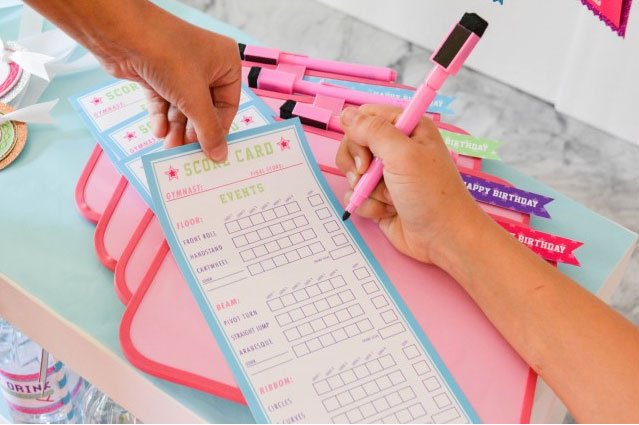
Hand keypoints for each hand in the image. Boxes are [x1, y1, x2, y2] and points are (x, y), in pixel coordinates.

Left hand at [89, 4, 240, 159]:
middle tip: (186, 152)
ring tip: (169, 146)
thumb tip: (220, 156)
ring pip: (182, 107)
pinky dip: (161, 117)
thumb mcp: (194, 99)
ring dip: (176, 128)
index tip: (210, 150)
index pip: (228, 104)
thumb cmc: (169, 58)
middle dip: (193, 131)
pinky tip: (158, 131)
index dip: (219, 128)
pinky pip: (164, 101)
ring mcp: (179, 68)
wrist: (121, 33)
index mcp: (225, 62)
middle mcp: (205, 64)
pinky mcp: (156, 74)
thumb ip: (209, 130)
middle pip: (204, 108)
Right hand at [336, 105, 484, 264]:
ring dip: (365, 188)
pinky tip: (388, 211)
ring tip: (387, 197)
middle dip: (357, 163)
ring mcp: (386, 174)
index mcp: (407, 129)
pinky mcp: (379, 197)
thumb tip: (346, 114)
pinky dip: (369, 205)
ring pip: (353, 172)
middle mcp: (396, 148)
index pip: (366, 116)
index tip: (367, 150)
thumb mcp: (402, 154)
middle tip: (369, 174)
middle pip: (354, 143)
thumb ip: (372, 130)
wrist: (442, 237)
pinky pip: (357, 195)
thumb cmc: (431, 194)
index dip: (358, 132)